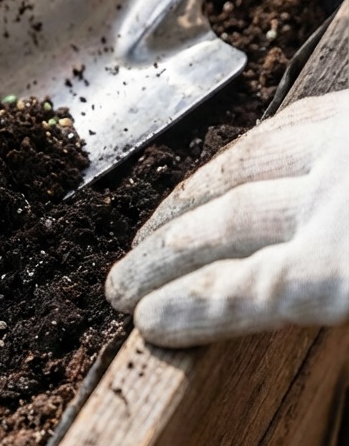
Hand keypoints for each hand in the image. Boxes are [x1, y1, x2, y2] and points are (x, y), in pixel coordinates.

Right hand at [106, 90, 348, 347]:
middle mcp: (337, 197)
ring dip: (183, 204)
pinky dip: (235, 157)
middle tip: (120, 285)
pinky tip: (217, 174)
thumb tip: (270, 312)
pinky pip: (284, 125)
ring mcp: (345, 143)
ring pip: (240, 167)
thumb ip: (325, 300)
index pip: (246, 291)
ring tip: (150, 234)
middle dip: (161, 258)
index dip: (187, 307)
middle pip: (226, 226)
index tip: (145, 320)